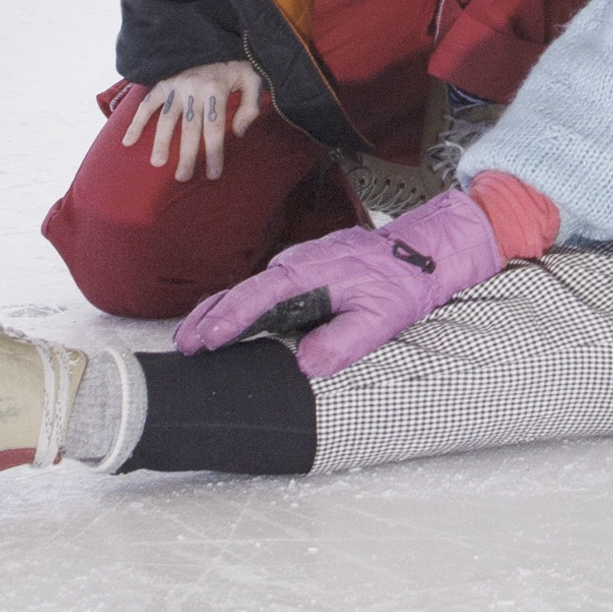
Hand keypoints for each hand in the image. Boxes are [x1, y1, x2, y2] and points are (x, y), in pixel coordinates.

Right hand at [120, 60, 265, 184]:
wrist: (211, 34)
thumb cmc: (233, 62)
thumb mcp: (251, 77)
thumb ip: (250, 104)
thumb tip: (240, 132)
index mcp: (216, 89)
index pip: (215, 127)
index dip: (214, 152)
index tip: (213, 175)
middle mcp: (194, 89)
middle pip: (190, 128)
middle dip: (186, 155)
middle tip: (182, 177)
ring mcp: (175, 86)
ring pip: (167, 119)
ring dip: (160, 142)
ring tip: (157, 163)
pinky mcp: (162, 83)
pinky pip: (147, 104)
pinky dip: (136, 122)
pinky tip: (128, 142)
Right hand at [173, 187, 505, 378]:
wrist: (428, 248)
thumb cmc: (404, 281)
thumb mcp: (380, 318)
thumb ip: (342, 342)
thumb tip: (306, 363)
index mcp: (309, 272)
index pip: (257, 299)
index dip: (227, 321)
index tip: (204, 342)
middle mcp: (298, 262)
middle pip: (243, 291)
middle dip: (210, 317)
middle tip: (184, 345)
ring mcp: (302, 262)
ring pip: (251, 288)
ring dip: (221, 310)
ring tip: (193, 336)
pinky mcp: (309, 267)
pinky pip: (267, 286)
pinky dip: (242, 303)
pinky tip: (233, 320)